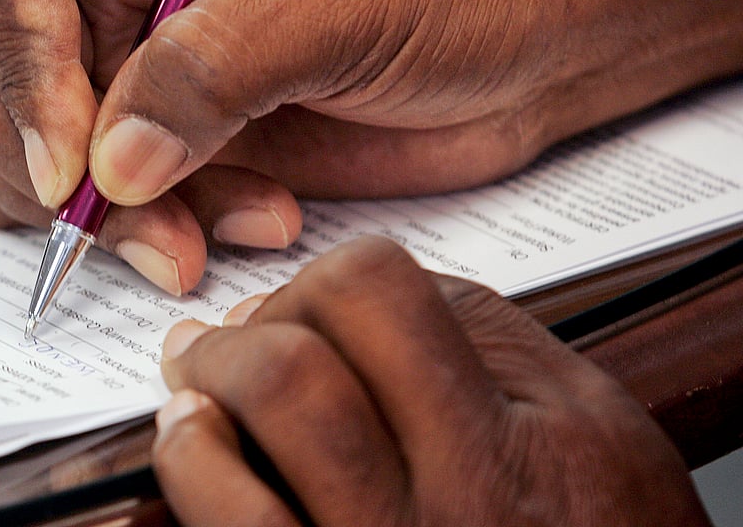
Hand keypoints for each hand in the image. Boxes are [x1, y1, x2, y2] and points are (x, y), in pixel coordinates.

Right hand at [0, 0, 742, 293]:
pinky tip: (244, 222)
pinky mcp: (174, 130)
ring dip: (106, 216)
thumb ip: (214, 71)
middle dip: (63, 169)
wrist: (542, 23)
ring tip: (208, 234)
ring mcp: (141, 57)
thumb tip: (108, 163)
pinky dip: (148, 232)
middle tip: (152, 224)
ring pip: (31, 150)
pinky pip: (101, 198)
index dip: (20, 66)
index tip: (75, 162)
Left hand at [151, 235, 711, 525]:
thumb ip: (479, 327)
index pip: (371, 295)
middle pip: (292, 367)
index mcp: (521, 442)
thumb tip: (341, 285)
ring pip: (242, 440)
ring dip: (205, 385)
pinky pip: (232, 526)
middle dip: (245, 333)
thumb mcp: (591, 422)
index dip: (324, 280)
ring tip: (199, 382)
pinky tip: (191, 441)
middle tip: (234, 339)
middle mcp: (451, 510)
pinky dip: (190, 465)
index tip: (312, 305)